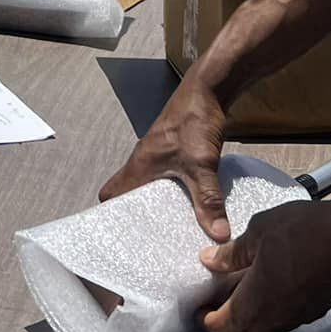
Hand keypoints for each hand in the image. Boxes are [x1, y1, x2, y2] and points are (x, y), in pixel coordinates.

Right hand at [99, 78, 230, 239]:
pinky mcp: (176, 153)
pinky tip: (194, 207)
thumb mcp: (202, 163)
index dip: (112, 216)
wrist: (208, 89)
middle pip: (130, 194)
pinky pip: (168, 180)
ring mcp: (160, 157)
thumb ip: (208, 199)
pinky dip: (176, 195)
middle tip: (152, 241)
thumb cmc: (193, 121)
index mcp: (139, 165)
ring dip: (160, 206)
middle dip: (139, 217)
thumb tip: (218, 236)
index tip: (124, 238)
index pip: (111, 194)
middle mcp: (144, 162)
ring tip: (173, 230)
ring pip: (151, 188)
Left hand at [200, 198, 330, 331]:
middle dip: (227, 329)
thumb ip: (232, 252)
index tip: (199, 311)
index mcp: (258, 299)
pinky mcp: (316, 310)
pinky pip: (285, 322)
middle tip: (216, 306)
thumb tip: (208, 262)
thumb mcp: (259, 230)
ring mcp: (299, 316)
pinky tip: (269, 290)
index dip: (208, 323)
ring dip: (249, 322)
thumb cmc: (302, 228)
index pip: (226, 327)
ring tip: (240, 296)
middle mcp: (278, 316)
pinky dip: (270, 314)